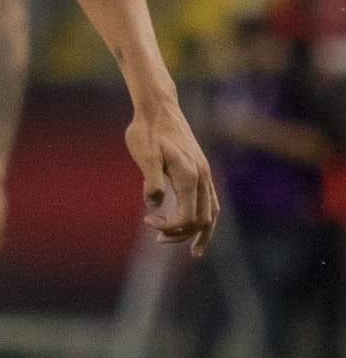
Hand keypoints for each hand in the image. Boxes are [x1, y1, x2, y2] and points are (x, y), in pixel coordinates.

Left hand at [125, 97, 219, 256]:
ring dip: (200, 232)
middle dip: (182, 234)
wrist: (158, 107)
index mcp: (189, 176)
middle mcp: (202, 176)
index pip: (188, 217)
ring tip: (192, 250)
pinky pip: (211, 202)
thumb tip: (154, 205)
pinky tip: (197, 227)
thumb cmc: (147, 131)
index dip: (170, 227)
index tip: (148, 220)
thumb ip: (151, 181)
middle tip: (157, 236)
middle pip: (202, 220)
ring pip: (212, 213)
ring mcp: (204, 173)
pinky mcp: (201, 170)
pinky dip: (206, 219)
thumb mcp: (145, 155)